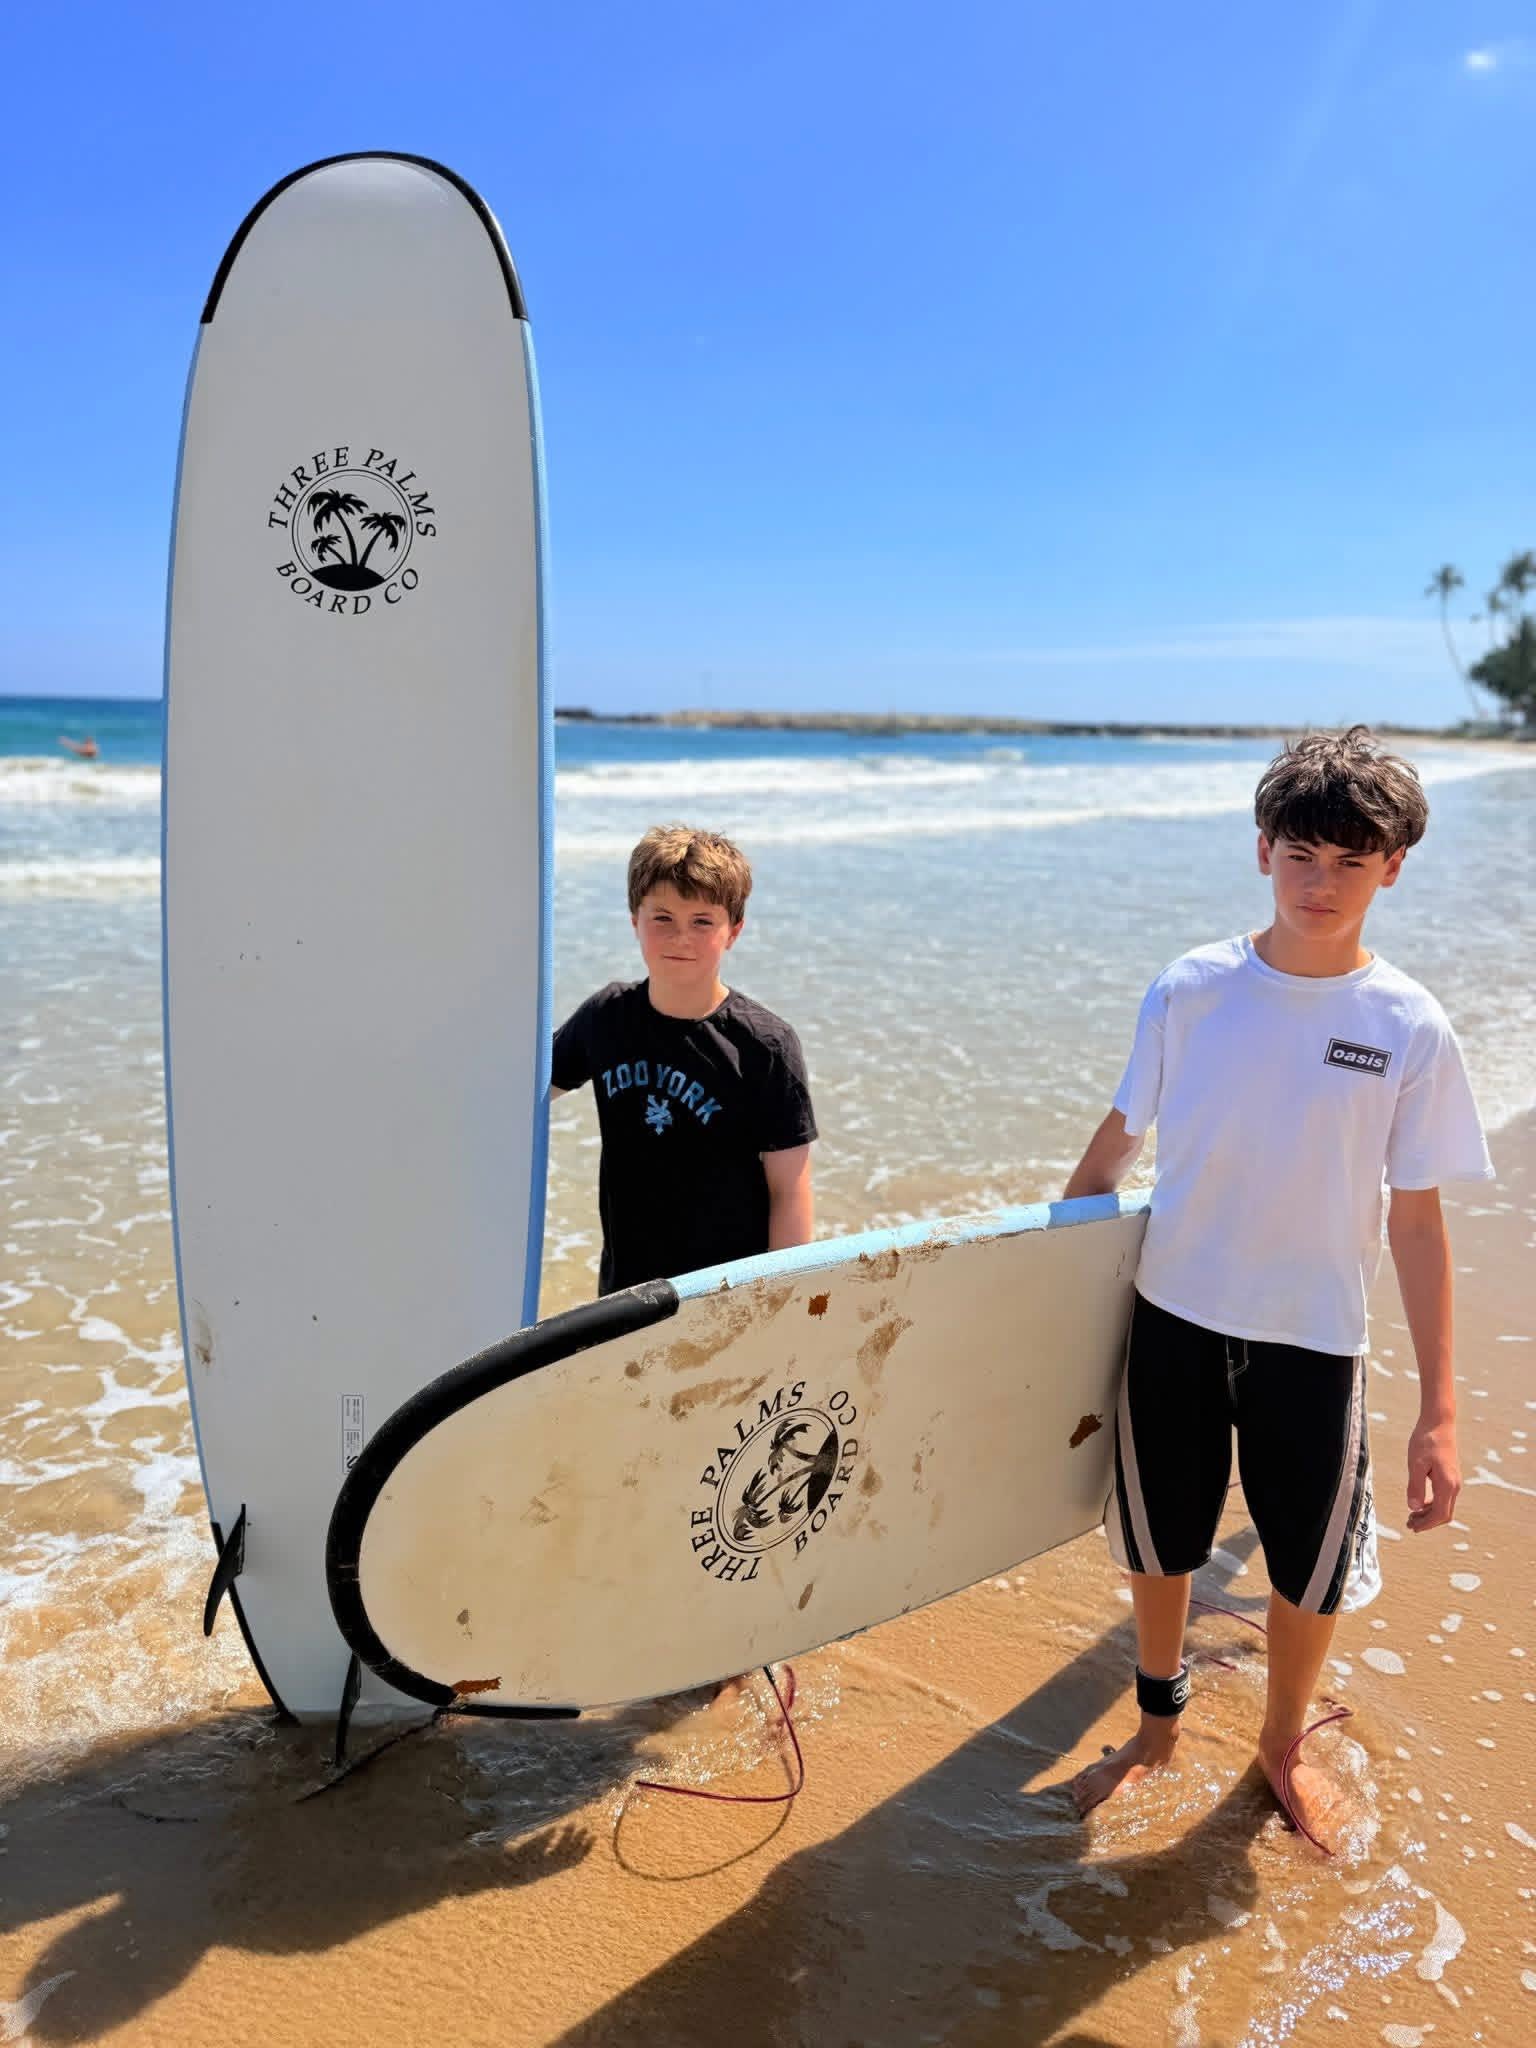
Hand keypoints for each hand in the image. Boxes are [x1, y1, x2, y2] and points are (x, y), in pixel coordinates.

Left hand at [1406, 1418, 1460, 1532]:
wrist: (1439, 1423)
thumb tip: (1413, 1508)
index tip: (1412, 1528)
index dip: (1426, 1524)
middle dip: (1428, 1522)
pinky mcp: (1451, 1477)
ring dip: (1429, 1514)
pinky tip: (1419, 1503)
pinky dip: (1432, 1505)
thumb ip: (1415, 1486)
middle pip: (1444, 1514)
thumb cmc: (1425, 1441)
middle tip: (1409, 1525)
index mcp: (1446, 1484)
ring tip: (1412, 1517)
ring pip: (1444, 1507)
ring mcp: (1454, 1481)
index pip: (1439, 1514)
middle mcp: (1454, 1486)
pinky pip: (1444, 1498)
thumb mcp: (1416, 1463)